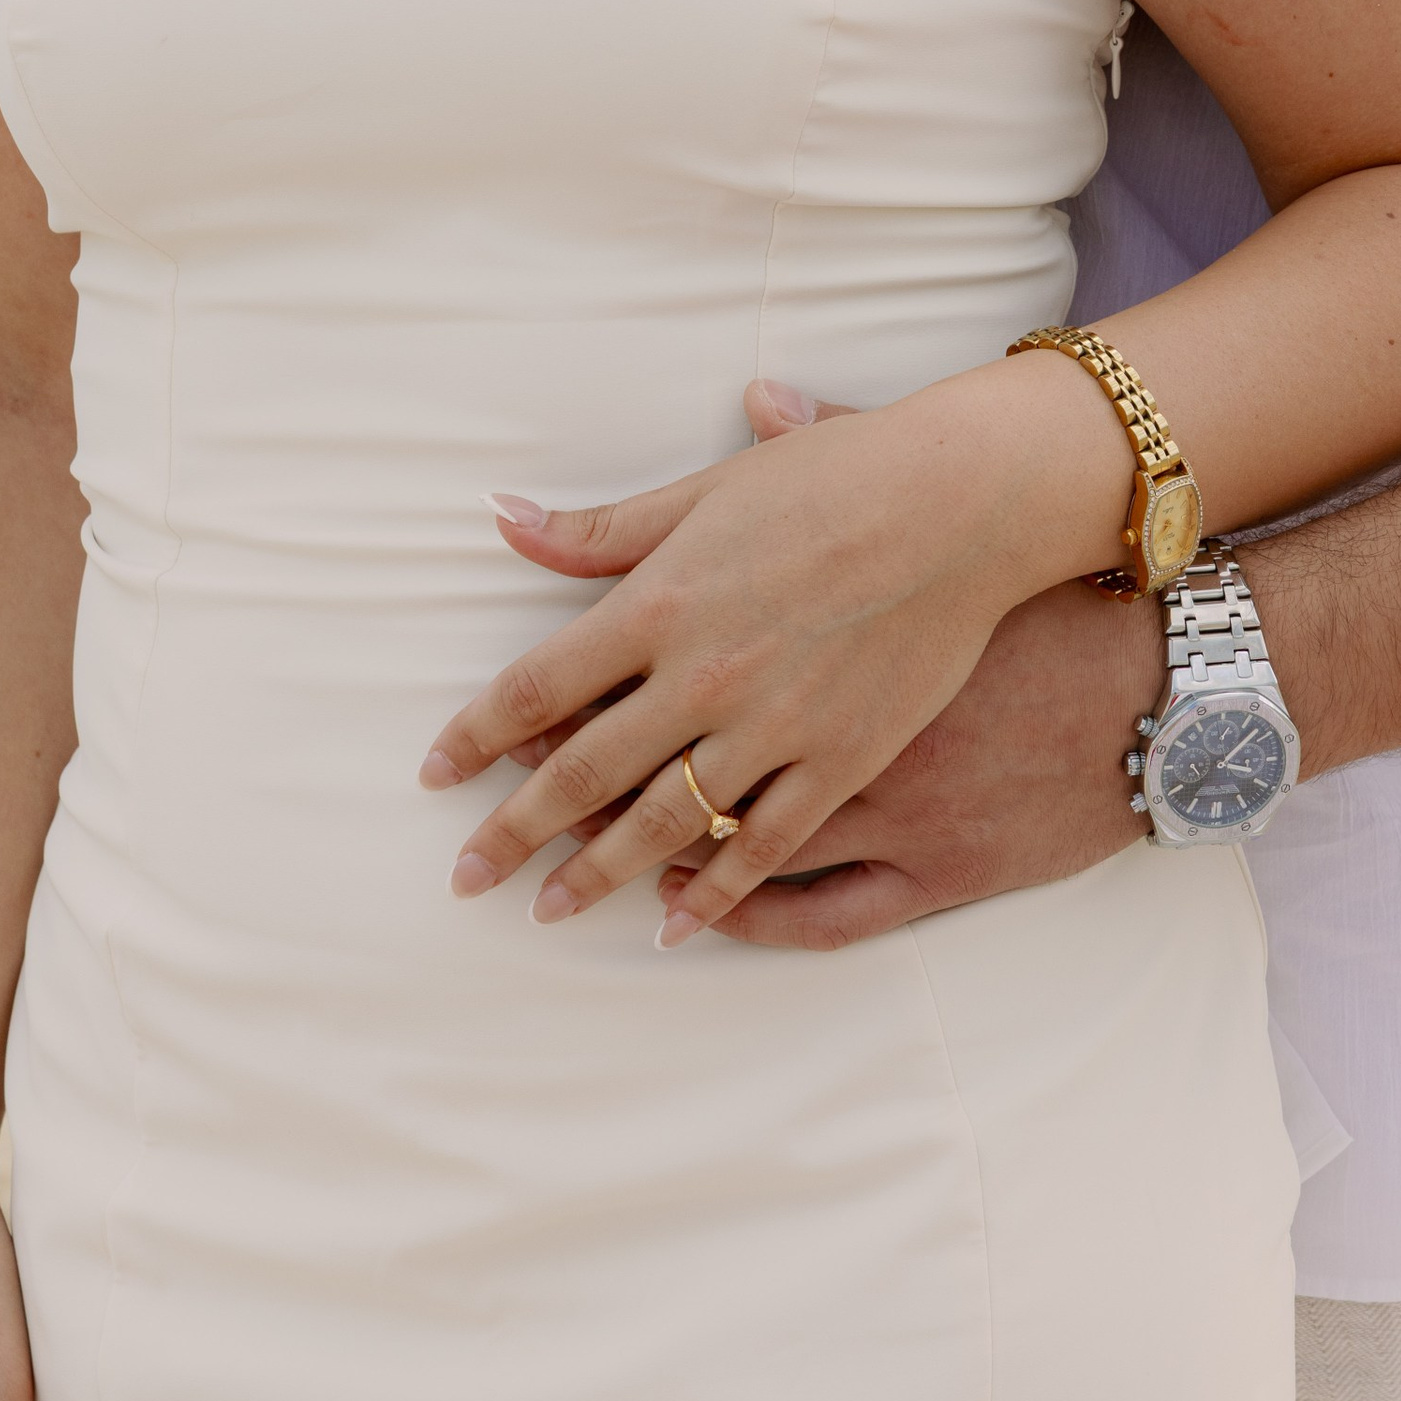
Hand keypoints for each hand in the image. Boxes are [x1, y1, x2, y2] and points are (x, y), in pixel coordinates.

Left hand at [419, 353, 1121, 940]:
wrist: (965, 503)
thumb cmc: (838, 477)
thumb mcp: (709, 490)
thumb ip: (603, 529)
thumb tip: (507, 519)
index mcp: (662, 601)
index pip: (537, 685)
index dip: (477, 735)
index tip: (435, 776)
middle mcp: (706, 675)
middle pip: (582, 771)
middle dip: (514, 832)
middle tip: (466, 877)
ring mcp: (775, 728)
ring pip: (663, 823)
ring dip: (596, 873)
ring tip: (547, 911)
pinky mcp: (844, 760)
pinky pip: (766, 847)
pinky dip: (716, 893)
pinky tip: (675, 923)